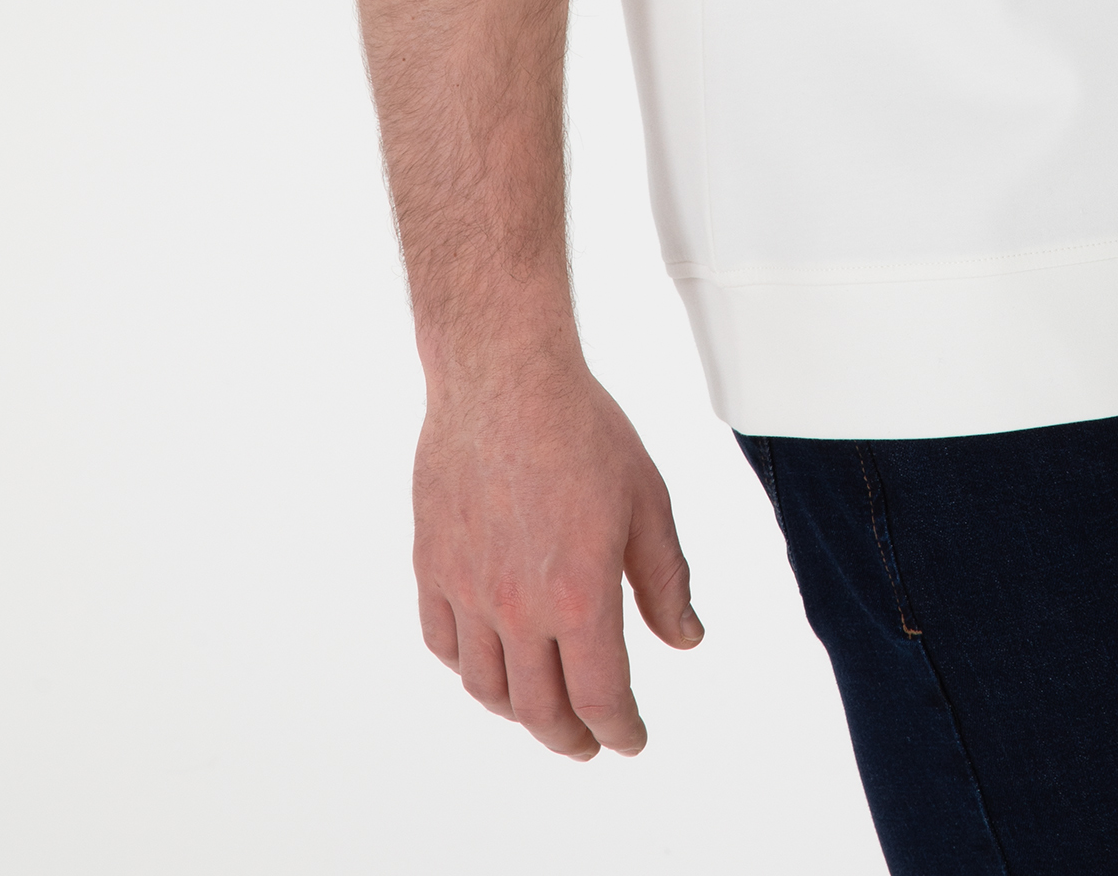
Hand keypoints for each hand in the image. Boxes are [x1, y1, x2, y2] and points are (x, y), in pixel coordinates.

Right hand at [411, 350, 702, 758]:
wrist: (504, 374)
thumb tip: (685, 639)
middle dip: (570, 738)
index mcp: (579, 595)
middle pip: (540, 709)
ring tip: (540, 709)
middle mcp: (517, 607)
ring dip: (517, 712)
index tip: (630, 739)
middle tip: (587, 743)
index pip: (600, 697)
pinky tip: (487, 662)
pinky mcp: (432, 566)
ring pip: (485, 687)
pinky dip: (467, 667)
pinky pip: (443, 643)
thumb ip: (666, 581)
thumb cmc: (582, 429)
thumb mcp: (647, 502)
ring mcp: (467, 590)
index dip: (620, 730)